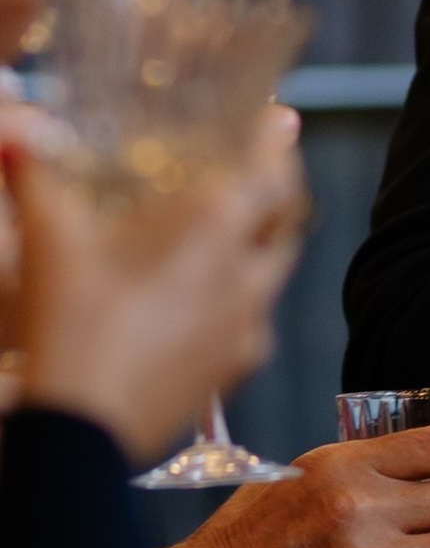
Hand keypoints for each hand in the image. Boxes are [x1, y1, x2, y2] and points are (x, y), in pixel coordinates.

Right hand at [2, 106, 304, 461]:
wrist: (81, 428)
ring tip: (233, 237)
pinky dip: (239, 302)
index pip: (270, 168)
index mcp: (213, 222)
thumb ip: (35, 176)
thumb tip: (16, 139)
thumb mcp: (48, 238)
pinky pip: (252, 322)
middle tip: (260, 174)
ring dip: (261, 246)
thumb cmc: (69, 323)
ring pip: (273, 271)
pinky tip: (208, 305)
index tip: (279, 119)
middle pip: (286, 217)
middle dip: (276, 192)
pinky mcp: (237, 368)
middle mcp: (245, 269)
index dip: (274, 141)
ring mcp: (248, 322)